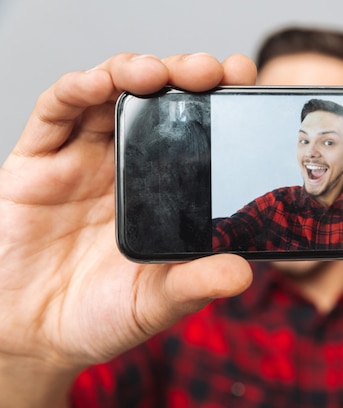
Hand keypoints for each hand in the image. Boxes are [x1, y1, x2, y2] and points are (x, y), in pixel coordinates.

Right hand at [0, 53, 254, 407]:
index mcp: (162, 192)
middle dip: (185, 77)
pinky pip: (55, 114)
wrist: (31, 336)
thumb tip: (242, 273)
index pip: (196, 133)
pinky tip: (100, 83)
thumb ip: (194, 285)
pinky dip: (77, 89)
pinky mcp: (36, 163)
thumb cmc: (98, 316)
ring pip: (110, 95)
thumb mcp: (155, 302)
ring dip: (134, 72)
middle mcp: (126, 167)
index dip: (220, 103)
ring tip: (158, 73)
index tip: (246, 81)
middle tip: (211, 71)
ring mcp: (81, 160)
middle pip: (159, 102)